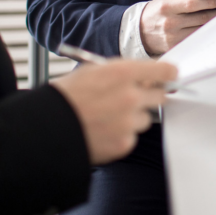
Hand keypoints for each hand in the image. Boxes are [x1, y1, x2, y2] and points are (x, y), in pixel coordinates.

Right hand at [50, 59, 176, 164]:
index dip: (167, 73)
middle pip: (161, 96)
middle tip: (135, 98)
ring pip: (145, 118)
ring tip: (108, 116)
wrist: (47, 129)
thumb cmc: (66, 97)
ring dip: (133, 117)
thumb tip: (143, 75)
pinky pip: (133, 136)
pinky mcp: (124, 143)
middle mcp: (130, 97)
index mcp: (122, 73)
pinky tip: (103, 130)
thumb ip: (121, 72)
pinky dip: (122, 134)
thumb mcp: (92, 71)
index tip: (168, 76)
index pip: (164, 71)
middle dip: (151, 96)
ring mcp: (129, 122)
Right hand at [140, 0, 215, 55]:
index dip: (208, 3)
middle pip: (200, 18)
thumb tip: (205, 0)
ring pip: (199, 30)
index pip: (192, 4)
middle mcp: (170, 23)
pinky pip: (193, 40)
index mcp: (167, 7)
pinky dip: (203, 35)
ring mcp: (172, 37)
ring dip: (212, 25)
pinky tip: (210, 31)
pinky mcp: (174, 47)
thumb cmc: (154, 12)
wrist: (138, 30)